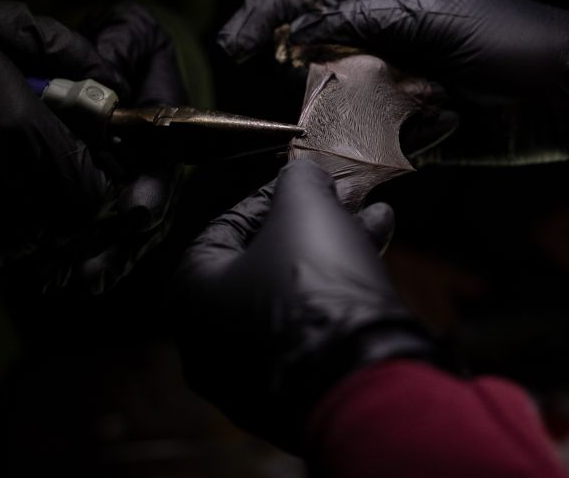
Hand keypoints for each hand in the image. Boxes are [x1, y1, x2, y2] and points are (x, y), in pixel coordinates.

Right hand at [0, 0, 124, 263]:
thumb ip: (59, 46)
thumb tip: (108, 74)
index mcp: (21, 133)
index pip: (92, 188)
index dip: (99, 178)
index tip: (90, 160)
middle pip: (62, 223)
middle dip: (69, 202)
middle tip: (57, 173)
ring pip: (21, 241)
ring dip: (31, 218)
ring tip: (16, 181)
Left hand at [76, 0, 189, 290]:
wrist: (103, 57)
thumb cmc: (122, 42)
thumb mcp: (129, 31)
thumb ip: (122, 46)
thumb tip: (107, 83)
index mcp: (167, 126)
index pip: (165, 164)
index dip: (152, 191)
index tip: (133, 215)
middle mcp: (153, 160)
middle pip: (146, 212)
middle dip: (122, 245)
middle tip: (93, 272)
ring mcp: (130, 180)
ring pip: (122, 230)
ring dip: (99, 258)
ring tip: (70, 280)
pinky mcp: (102, 192)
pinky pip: (95, 228)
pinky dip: (75, 252)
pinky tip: (50, 274)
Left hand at [172, 160, 439, 451]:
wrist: (359, 379)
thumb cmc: (313, 288)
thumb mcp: (306, 208)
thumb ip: (299, 180)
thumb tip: (304, 173)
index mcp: (191, 294)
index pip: (226, 226)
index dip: (273, 195)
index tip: (309, 180)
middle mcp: (209, 340)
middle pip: (264, 262)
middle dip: (313, 223)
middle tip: (346, 200)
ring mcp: (249, 374)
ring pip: (292, 295)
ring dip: (334, 251)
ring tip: (376, 221)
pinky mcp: (293, 394)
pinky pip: (310, 331)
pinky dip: (337, 296)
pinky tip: (377, 261)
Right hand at [219, 0, 568, 175]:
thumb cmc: (513, 42)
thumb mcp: (439, 16)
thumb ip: (369, 19)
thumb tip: (301, 28)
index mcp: (392, 4)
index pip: (312, 1)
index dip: (267, 15)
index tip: (234, 44)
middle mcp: (387, 48)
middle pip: (318, 60)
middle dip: (300, 77)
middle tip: (297, 100)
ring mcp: (399, 94)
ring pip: (341, 110)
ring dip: (339, 122)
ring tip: (365, 128)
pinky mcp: (415, 138)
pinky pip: (373, 149)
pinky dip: (369, 156)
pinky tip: (383, 153)